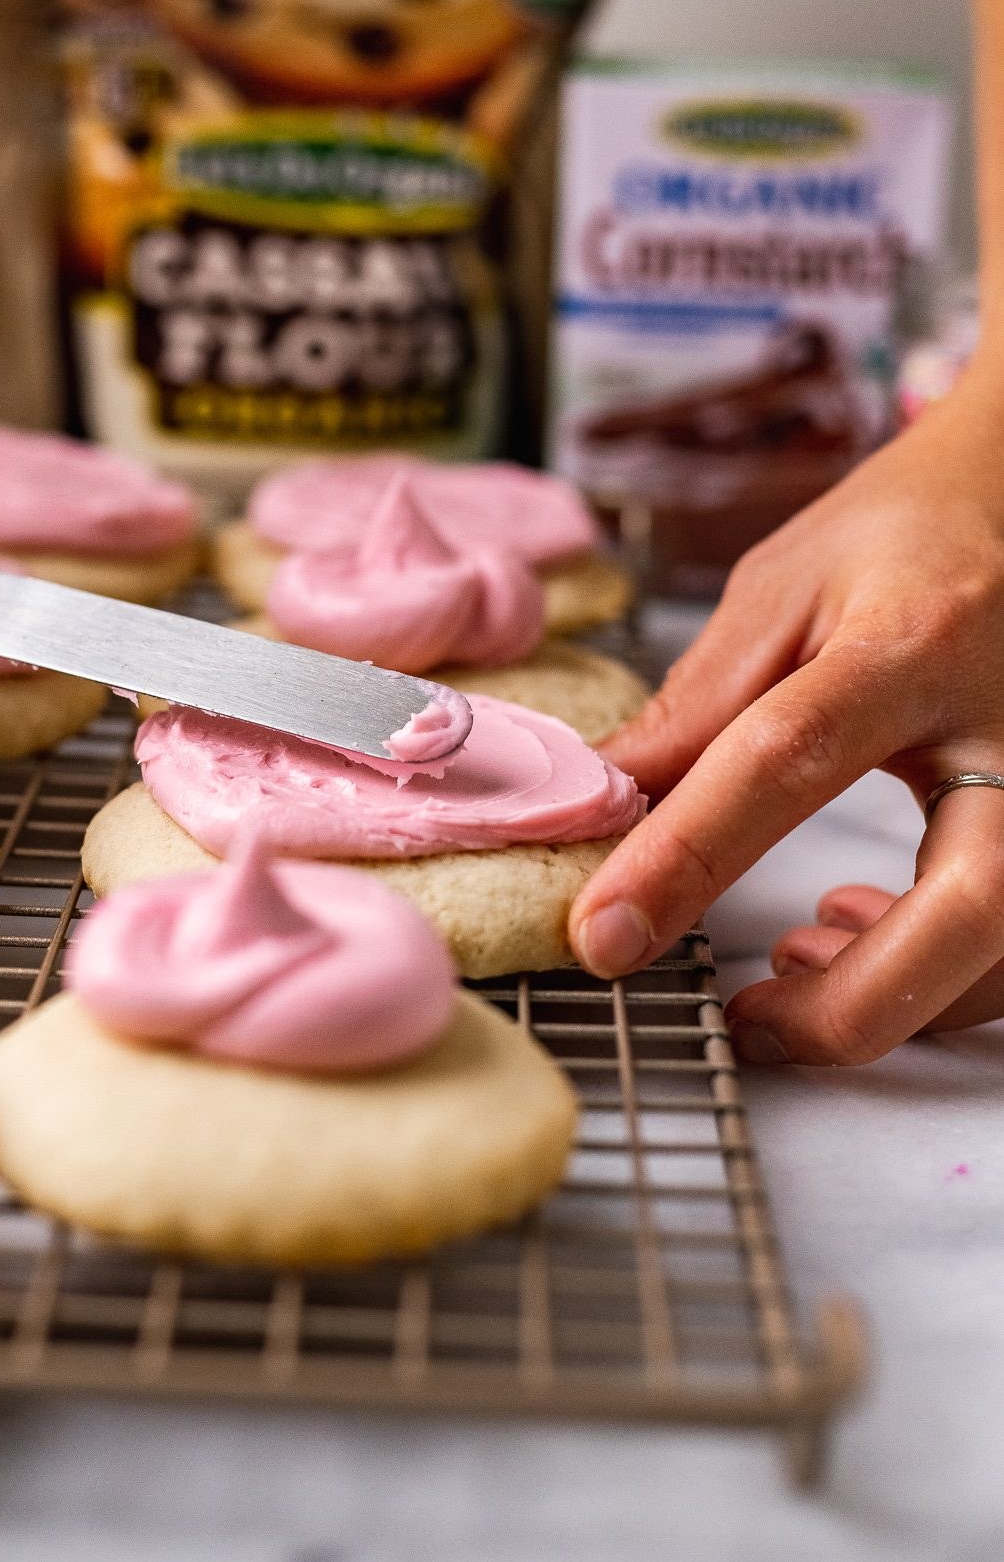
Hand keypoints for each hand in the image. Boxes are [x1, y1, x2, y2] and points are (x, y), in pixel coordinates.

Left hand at [566, 364, 1003, 1064]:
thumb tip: (597, 811)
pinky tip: (853, 933)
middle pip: (967, 907)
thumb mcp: (781, 591)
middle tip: (741, 1023)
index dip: (687, 856)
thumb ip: (698, 709)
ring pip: (1002, 950)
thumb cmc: (902, 538)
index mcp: (912, 641)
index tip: (603, 933)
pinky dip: (930, 976)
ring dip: (885, 995)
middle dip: (848, 1003)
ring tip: (788, 964)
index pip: (789, 759)